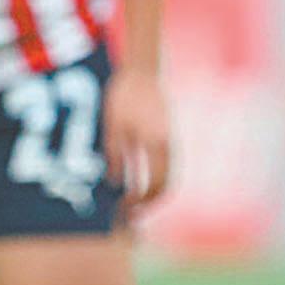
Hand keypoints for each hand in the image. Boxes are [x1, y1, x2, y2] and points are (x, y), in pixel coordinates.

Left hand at [103, 67, 170, 218]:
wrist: (142, 71)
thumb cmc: (124, 96)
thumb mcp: (114, 126)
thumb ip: (116, 156)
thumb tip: (116, 185)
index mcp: (158, 145)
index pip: (156, 186)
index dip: (141, 202)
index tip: (124, 209)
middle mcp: (169, 147)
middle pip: (166, 186)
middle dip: (149, 203)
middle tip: (128, 213)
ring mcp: (171, 142)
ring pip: (168, 177)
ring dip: (152, 193)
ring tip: (131, 203)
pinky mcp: (166, 138)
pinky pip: (165, 166)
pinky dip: (154, 179)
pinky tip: (136, 182)